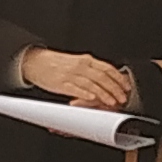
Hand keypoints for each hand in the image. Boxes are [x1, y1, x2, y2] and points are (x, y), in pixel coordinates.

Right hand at [19, 47, 136, 112]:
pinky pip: (76, 89)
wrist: (36, 62)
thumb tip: (107, 78)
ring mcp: (71, 75)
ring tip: (112, 102)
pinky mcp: (62, 83)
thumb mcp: (76, 62)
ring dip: (104, 94)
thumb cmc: (56, 64)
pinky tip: (93, 99)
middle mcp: (80, 66)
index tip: (126, 87)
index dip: (119, 78)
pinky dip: (86, 94)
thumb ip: (91, 69)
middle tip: (122, 98)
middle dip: (115, 89)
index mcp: (86, 60)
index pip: (107, 68)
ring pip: (92, 84)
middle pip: (103, 77)